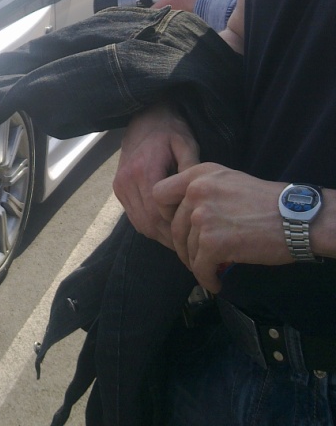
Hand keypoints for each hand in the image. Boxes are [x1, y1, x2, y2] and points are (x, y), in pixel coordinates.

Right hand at [113, 104, 199, 246]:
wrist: (143, 118)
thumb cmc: (169, 130)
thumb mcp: (186, 143)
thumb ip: (191, 169)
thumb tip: (197, 196)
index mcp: (144, 171)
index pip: (159, 213)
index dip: (177, 229)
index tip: (197, 236)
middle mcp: (127, 181)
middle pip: (148, 223)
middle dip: (170, 238)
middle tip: (193, 248)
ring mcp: (120, 187)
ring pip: (140, 224)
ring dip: (160, 236)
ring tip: (182, 242)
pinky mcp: (118, 189)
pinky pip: (134, 217)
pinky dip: (150, 227)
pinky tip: (167, 229)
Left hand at [153, 164, 290, 291]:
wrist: (298, 218)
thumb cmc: (269, 202)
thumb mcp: (228, 180)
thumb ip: (203, 190)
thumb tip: (183, 213)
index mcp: (199, 175)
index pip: (159, 194)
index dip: (164, 213)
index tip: (177, 225)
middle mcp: (196, 192)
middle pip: (173, 227)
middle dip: (183, 246)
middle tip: (195, 257)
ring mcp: (203, 217)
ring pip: (186, 249)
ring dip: (196, 264)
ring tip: (209, 271)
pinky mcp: (213, 243)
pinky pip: (200, 267)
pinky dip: (206, 278)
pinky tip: (216, 282)